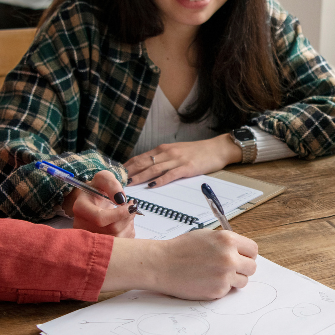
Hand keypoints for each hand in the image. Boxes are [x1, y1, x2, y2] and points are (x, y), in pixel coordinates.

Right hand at [64, 170, 133, 236]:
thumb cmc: (98, 189)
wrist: (93, 202)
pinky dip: (128, 232)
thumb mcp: (103, 178)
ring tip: (127, 213)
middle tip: (132, 207)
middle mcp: (82, 226)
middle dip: (127, 218)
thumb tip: (120, 199)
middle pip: (111, 230)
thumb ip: (111, 183)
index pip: (100, 218)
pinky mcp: (99, 246)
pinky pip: (121, 243)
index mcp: (80, 208)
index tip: (130, 205)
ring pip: (118, 238)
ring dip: (129, 224)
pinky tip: (124, 222)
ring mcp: (90, 239)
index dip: (120, 213)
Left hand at [124, 134, 241, 186]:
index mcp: (163, 149)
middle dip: (129, 172)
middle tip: (117, 181)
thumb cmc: (197, 152)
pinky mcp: (187, 167)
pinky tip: (152, 186)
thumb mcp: (177, 152)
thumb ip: (163, 159)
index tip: (117, 174)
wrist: (217, 148)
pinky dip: (160, 180)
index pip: (140, 157)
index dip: (127, 166)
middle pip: (144, 162)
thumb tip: (147, 169)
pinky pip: (170, 174)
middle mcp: (167, 152)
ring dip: (140, 177)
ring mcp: (177, 160)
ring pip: (154, 169)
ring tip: (129, 184)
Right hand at [154, 230, 258, 299]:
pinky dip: (220, 287)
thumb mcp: (206, 236)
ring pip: (243, 281)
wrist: (162, 265)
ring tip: (216, 275)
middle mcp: (229, 257)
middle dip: (243, 268)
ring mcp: (225, 275)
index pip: (253, 250)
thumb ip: (226, 243)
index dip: (247, 254)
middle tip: (230, 268)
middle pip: (252, 267)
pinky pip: (228, 290)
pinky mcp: (218, 290)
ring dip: (234, 280)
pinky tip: (207, 281)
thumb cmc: (181, 249)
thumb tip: (241, 251)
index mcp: (228, 240)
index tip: (242, 257)